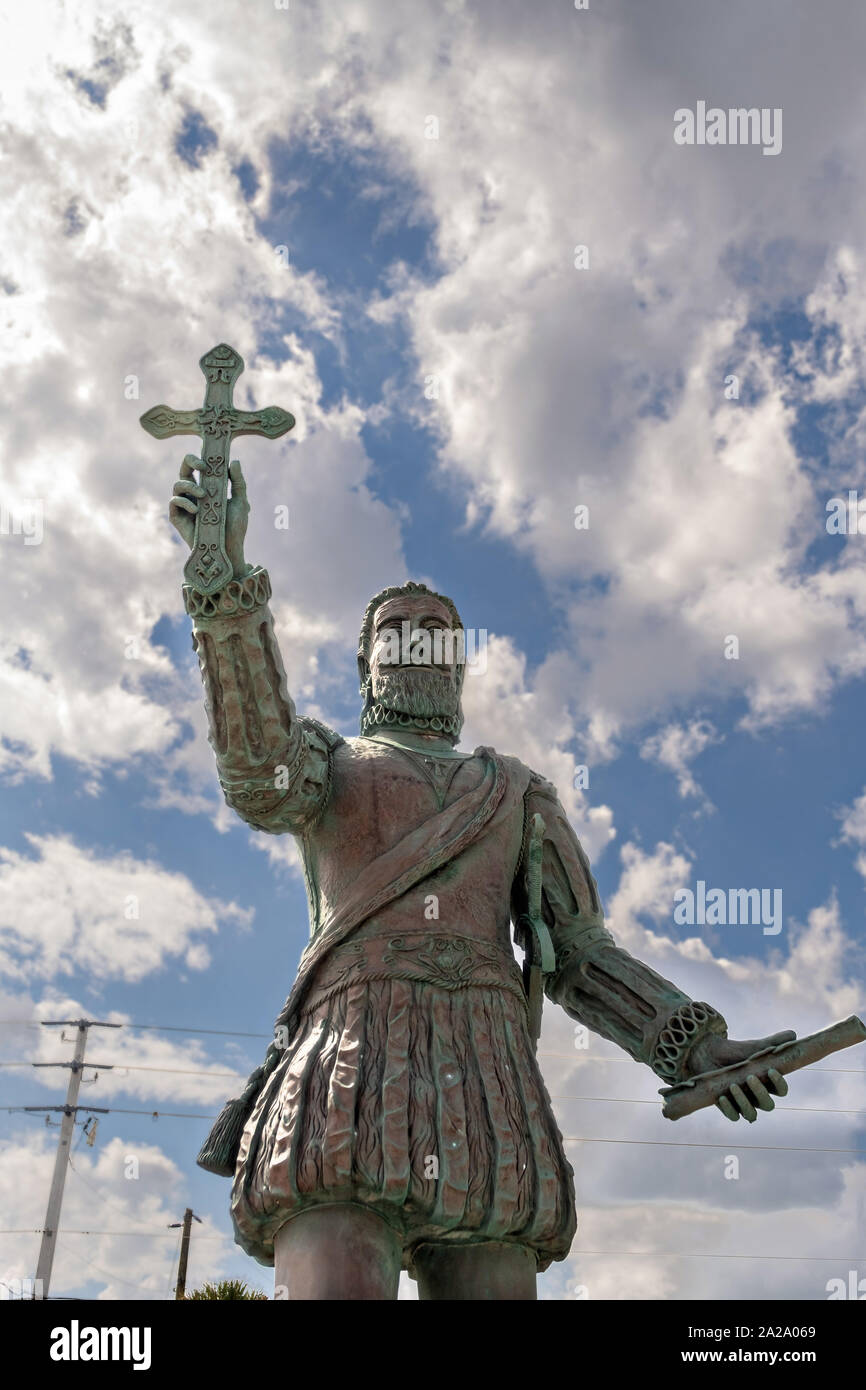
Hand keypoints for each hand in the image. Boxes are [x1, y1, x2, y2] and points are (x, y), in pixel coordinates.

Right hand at [169, 455, 250, 578]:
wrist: (229, 550)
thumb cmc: (235, 527)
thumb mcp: (241, 502)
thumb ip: (238, 482)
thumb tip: (235, 461)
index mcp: (207, 488)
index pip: (198, 468)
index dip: (199, 458)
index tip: (209, 460)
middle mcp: (193, 494)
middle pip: (184, 470)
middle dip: (189, 462)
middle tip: (202, 466)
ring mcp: (185, 505)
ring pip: (177, 484)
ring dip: (190, 486)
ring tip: (204, 496)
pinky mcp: (178, 518)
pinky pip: (174, 501)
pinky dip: (184, 501)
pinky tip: (196, 510)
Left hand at [688, 1029, 795, 1121]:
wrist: (705, 1053)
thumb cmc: (732, 1052)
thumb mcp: (753, 1047)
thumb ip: (772, 1043)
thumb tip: (793, 1034)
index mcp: (766, 1082)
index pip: (781, 1090)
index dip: (779, 1084)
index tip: (771, 1071)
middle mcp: (756, 1096)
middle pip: (767, 1105)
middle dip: (761, 1093)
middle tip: (750, 1077)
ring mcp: (742, 1103)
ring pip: (751, 1113)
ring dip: (743, 1102)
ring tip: (733, 1086)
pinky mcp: (727, 1107)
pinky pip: (732, 1116)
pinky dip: (729, 1109)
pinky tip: (722, 1097)